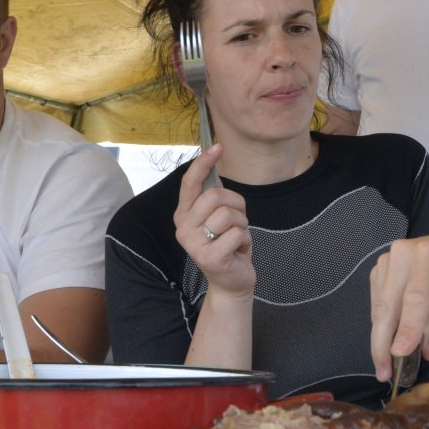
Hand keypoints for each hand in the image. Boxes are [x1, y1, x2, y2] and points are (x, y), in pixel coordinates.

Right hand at [174, 147, 253, 297]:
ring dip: (242, 224)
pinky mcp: (209, 257)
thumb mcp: (219, 217)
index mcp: (184, 214)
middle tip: (238, 221)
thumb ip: (214, 195)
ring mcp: (194, 244)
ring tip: (236, 238)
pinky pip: (238, 233)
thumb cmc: (227, 245)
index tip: (218, 147)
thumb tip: (212, 160)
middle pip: (215, 195)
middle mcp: (183, 227)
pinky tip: (238, 251)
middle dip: (236, 204)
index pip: (190, 182)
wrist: (232, 282)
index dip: (203, 163)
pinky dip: (245, 240)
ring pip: (229, 214)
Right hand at [368, 231, 428, 379]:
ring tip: (386, 369)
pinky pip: (377, 306)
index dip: (407, 327)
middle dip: (384, 343)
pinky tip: (387, 347)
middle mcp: (401, 254)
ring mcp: (386, 262)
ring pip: (379, 309)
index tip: (400, 354)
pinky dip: (382, 329)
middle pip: (388, 305)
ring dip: (380, 341)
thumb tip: (426, 351)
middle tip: (385, 374)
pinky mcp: (379, 273)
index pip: (415, 297)